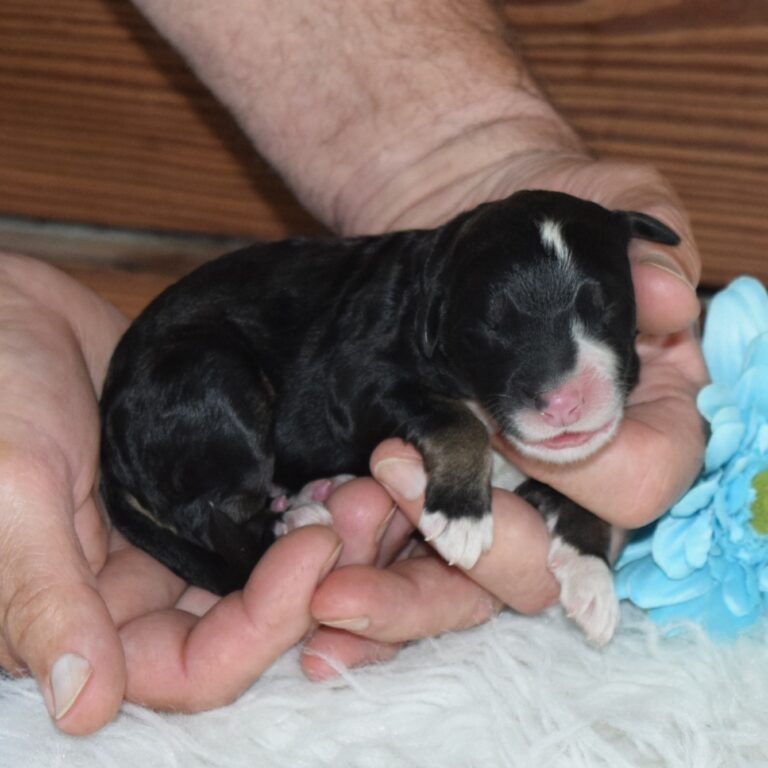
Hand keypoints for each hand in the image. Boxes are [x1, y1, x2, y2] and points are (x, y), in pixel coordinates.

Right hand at [0, 253, 341, 733]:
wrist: (13, 313)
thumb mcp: (11, 491)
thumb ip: (45, 596)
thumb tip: (83, 708)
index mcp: (86, 616)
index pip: (194, 667)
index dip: (263, 625)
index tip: (316, 548)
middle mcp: (138, 591)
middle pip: (249, 621)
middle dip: (316, 578)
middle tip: (366, 511)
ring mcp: (176, 536)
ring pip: (266, 567)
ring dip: (323, 537)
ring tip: (368, 487)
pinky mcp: (202, 487)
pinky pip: (263, 509)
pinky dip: (304, 497)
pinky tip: (342, 468)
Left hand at [302, 154, 707, 676]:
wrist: (463, 262)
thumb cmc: (535, 247)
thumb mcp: (586, 230)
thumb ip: (631, 258)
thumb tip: (665, 295)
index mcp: (637, 428)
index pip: (639, 483)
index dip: (582, 460)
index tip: (507, 422)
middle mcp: (572, 490)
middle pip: (551, 571)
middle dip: (482, 550)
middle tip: (393, 471)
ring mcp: (500, 513)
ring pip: (475, 594)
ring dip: (405, 592)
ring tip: (340, 547)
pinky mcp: (435, 519)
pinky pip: (414, 582)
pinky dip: (372, 587)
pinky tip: (327, 579)